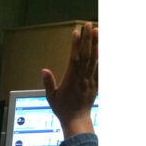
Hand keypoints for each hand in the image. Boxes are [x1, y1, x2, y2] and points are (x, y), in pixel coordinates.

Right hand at [41, 21, 97, 137]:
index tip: (76, 32)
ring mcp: (91, 80)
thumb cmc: (62, 109)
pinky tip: (102, 48)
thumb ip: (48, 83)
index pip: (75, 59)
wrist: (77, 120)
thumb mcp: (51, 97)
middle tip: (88, 25)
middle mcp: (83, 78)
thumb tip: (44, 70)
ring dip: (96, 44)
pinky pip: (101, 69)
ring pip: (95, 59)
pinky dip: (102, 57)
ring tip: (97, 30)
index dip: (75, 45)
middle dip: (88, 39)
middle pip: (87, 55)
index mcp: (71, 80)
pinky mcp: (96, 84)